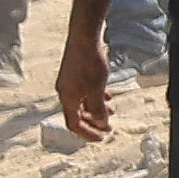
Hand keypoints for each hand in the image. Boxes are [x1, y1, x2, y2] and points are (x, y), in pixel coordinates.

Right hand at [55, 30, 106, 144]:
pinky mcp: (76, 73)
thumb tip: (102, 124)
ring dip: (97, 110)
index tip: (101, 138)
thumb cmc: (89, 64)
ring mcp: (70, 82)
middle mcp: (65, 93)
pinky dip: (96, 97)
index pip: (74, 124)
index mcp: (67, 99)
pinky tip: (108, 96)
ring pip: (83, 102)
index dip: (87, 133)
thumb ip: (98, 109)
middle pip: (78, 114)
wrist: (84, 39)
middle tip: (108, 128)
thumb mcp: (96, 90)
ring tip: (112, 112)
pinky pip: (85, 91)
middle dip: (94, 122)